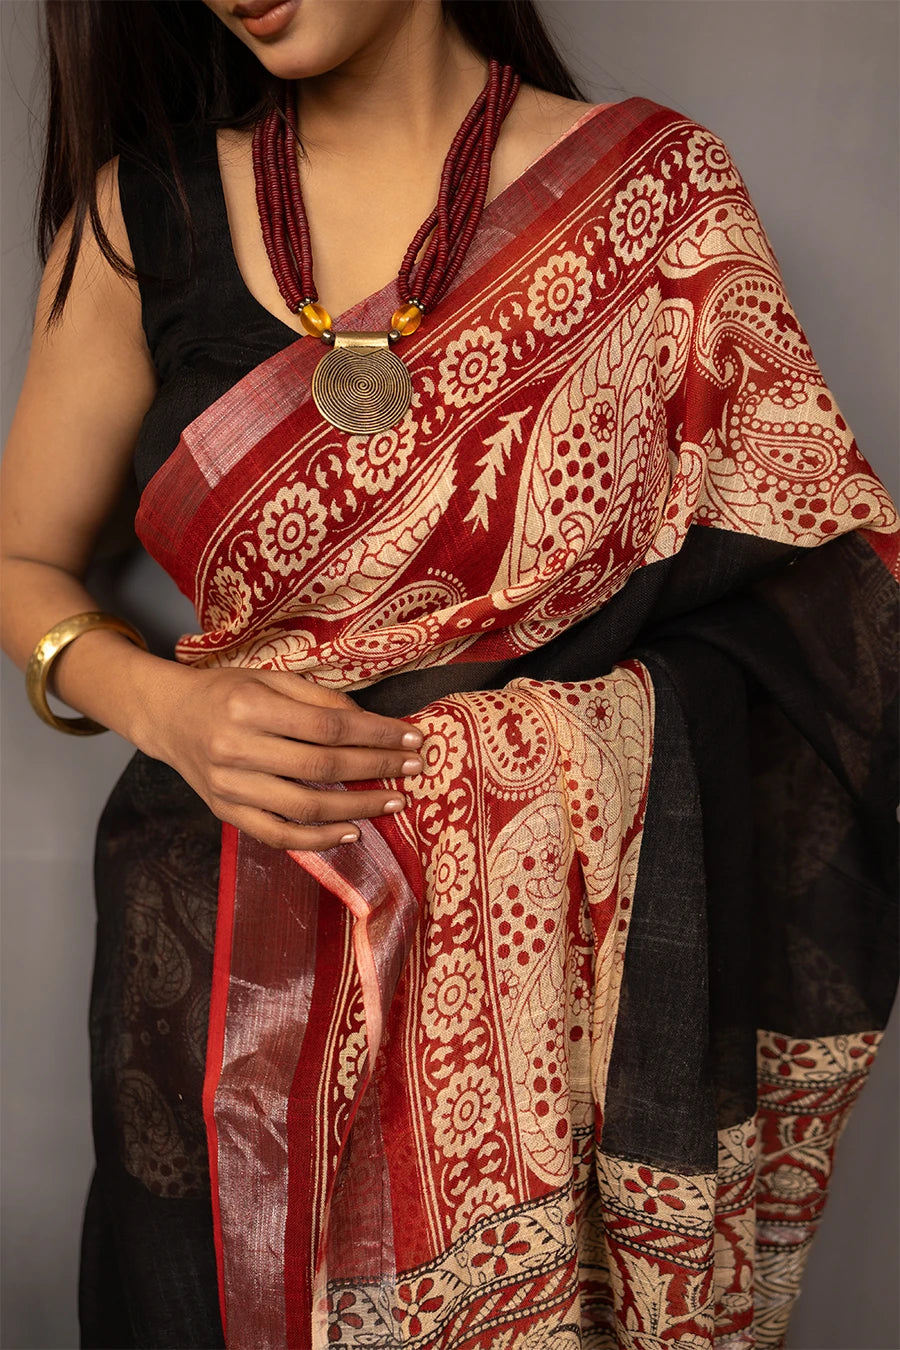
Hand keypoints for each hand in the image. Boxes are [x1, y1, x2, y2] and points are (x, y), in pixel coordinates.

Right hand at [149, 665, 422, 851]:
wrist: (168, 717)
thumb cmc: (226, 691)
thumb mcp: (269, 678)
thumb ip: (319, 699)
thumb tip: (371, 724)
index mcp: (249, 706)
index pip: (328, 726)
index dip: (376, 734)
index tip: (413, 737)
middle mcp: (236, 748)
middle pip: (322, 766)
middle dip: (376, 768)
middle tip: (414, 768)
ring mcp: (229, 786)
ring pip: (305, 806)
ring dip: (357, 806)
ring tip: (393, 802)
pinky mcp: (226, 812)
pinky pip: (278, 835)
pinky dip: (318, 839)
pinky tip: (350, 832)